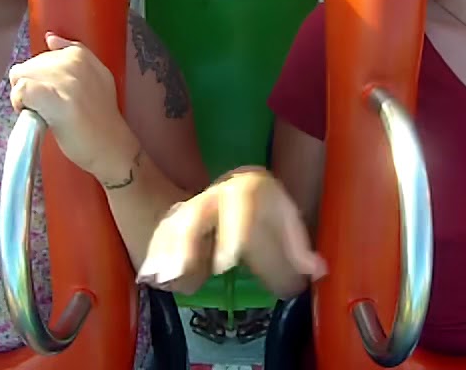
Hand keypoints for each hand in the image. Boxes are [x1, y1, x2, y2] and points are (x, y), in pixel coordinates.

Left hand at [9, 32, 137, 184]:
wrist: (111, 147)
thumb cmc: (100, 118)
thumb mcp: (97, 77)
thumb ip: (73, 55)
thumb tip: (50, 37)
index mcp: (82, 54)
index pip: (42, 55)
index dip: (41, 77)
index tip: (54, 94)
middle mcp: (73, 62)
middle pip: (28, 66)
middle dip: (31, 86)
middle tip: (47, 108)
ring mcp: (64, 80)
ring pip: (21, 77)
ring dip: (24, 97)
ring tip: (43, 113)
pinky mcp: (54, 99)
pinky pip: (21, 90)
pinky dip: (21, 103)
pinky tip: (35, 115)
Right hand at [137, 167, 326, 297]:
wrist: (246, 185)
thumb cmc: (270, 207)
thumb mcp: (288, 221)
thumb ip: (299, 248)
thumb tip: (316, 271)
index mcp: (246, 188)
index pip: (237, 208)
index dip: (229, 235)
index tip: (224, 264)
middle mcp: (215, 194)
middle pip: (195, 214)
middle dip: (184, 244)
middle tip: (177, 274)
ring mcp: (194, 205)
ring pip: (174, 225)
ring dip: (163, 253)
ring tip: (158, 279)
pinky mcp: (179, 219)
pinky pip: (162, 235)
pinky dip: (154, 255)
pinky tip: (149, 277)